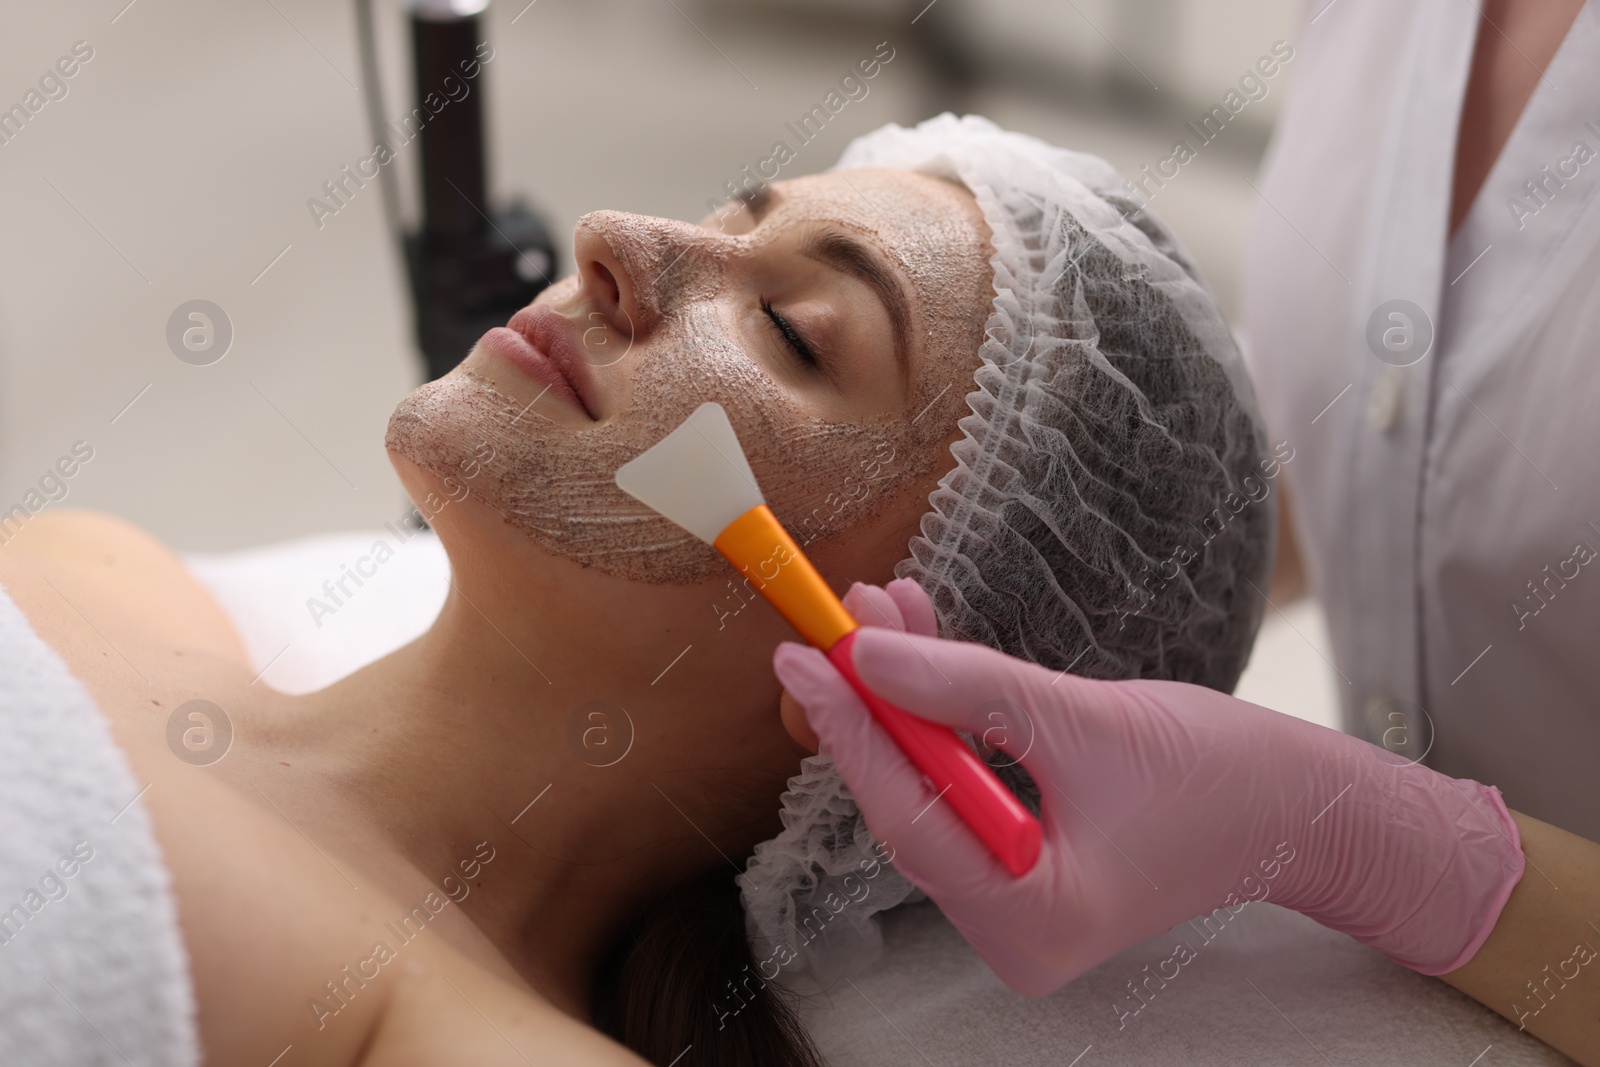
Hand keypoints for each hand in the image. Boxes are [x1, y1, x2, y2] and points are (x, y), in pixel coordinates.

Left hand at [774, 579, 1524, 995]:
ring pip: (932, 784)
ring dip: (908, 695)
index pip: (910, 816)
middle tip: (836, 620)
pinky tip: (923, 642)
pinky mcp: (1026, 865)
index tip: (806, 656)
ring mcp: (1018, 902)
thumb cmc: (1217, 774)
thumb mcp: (1082, 720)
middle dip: (876, 704)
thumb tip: (867, 653)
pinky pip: (963, 782)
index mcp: (1034, 919)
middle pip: (910, 802)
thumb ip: (968, 687)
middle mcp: (1012, 928)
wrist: (1298, 807)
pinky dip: (945, 714)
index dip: (852, 730)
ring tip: (882, 608)